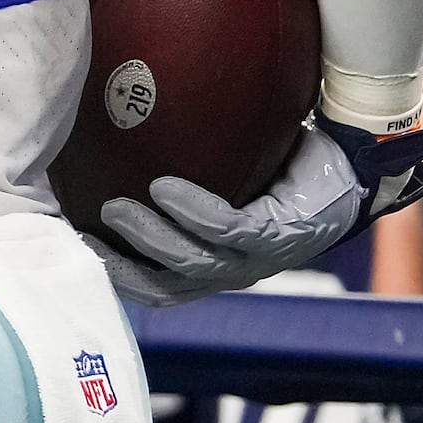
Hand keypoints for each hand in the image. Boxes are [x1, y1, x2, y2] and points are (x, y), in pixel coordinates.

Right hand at [99, 121, 371, 303]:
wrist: (349, 159)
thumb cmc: (279, 165)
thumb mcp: (220, 177)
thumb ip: (173, 174)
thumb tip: (107, 135)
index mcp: (215, 266)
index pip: (155, 287)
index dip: (114, 277)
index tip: (74, 249)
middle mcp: (234, 272)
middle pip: (166, 287)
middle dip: (121, 266)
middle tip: (82, 235)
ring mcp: (258, 259)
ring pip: (193, 263)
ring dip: (150, 239)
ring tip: (116, 207)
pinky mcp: (281, 235)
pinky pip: (229, 228)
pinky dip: (193, 210)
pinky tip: (164, 188)